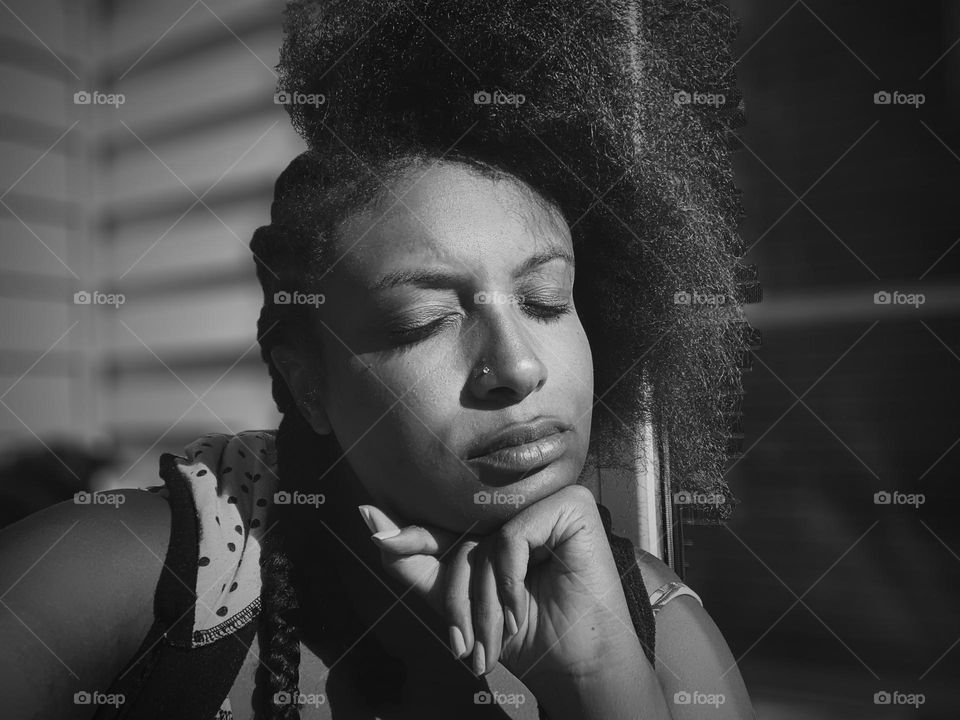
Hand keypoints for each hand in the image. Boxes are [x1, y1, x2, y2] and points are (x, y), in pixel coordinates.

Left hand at [358, 484, 642, 685]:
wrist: (574, 664)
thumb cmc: (523, 634)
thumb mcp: (456, 601)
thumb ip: (413, 561)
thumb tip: (368, 516)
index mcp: (494, 520)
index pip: (444, 523)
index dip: (410, 535)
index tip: (367, 518)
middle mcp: (518, 504)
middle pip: (462, 536)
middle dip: (459, 598)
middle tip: (465, 646)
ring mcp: (544, 500)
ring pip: (486, 538)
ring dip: (485, 599)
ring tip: (502, 632)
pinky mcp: (570, 504)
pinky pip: (513, 535)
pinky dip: (510, 578)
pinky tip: (522, 606)